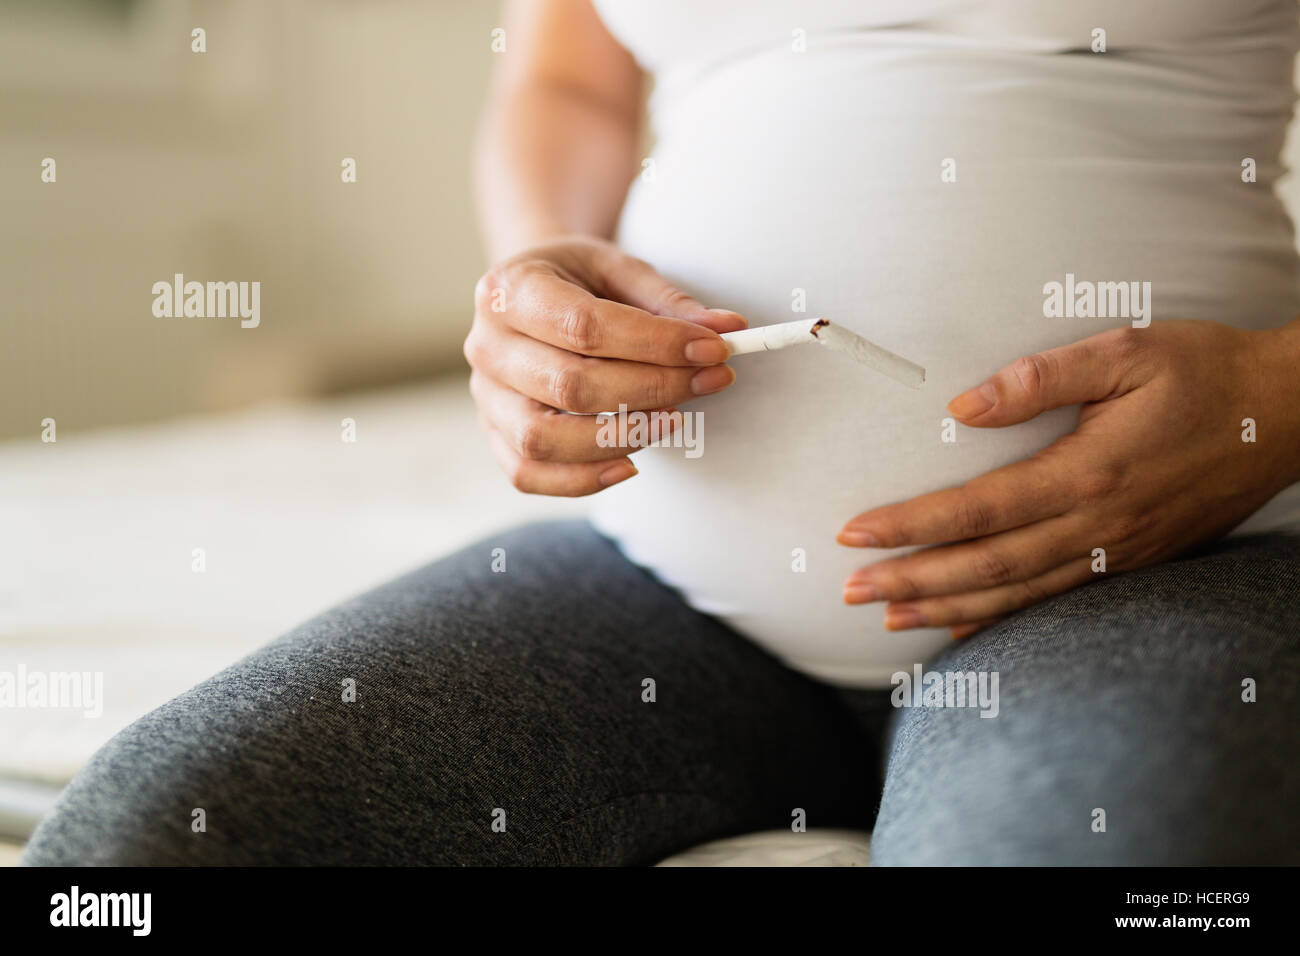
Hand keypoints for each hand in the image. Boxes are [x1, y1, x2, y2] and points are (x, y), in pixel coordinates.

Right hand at [465, 235, 745, 494]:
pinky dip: (582, 479)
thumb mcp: (619, 271)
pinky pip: (528, 474)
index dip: (655, 344)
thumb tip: (727, 331)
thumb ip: (668, 302)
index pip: (585, 326)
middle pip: (570, 386)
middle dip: (652, 389)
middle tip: (710, 380)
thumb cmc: (578, 282)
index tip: (713, 349)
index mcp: (509, 290)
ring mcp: (485, 397)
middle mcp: (486, 345)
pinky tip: (631, 465)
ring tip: (676, 421)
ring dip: (621, 437)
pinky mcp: (494, 436)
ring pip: (544, 439)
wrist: (529, 296)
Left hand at [838, 320, 1299, 638]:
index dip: (911, 526)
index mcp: (1089, 471)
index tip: (855, 534)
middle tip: (849, 592)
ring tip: (887, 617)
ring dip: (945, 608)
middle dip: (911, 580)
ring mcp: (1117, 553)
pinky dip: (1003, 618)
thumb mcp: (1128, 351)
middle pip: (986, 566)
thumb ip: (1043, 377)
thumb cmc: (1204, 372)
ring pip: (1016, 595)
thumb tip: (965, 407)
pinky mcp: (1131, 562)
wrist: (1285, 416)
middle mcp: (1098, 525)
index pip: (978, 509)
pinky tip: (962, 625)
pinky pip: (1055, 602)